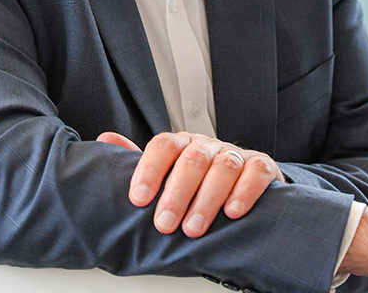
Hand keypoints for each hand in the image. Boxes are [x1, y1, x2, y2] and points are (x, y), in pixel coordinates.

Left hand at [96, 131, 283, 237]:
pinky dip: (245, 191)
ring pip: (223, 167)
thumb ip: (137, 160)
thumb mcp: (166, 171)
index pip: (163, 146)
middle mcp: (208, 145)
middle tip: (165, 224)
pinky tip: (232, 212)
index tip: (138, 199)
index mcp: (181, 144)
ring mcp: (235, 154)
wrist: (242, 178)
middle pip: (192, 159)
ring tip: (193, 228)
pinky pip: (256, 172)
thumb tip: (105, 139)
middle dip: (176, 193)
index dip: (149, 170)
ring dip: (207, 199)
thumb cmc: (197, 179)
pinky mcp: (262, 166)